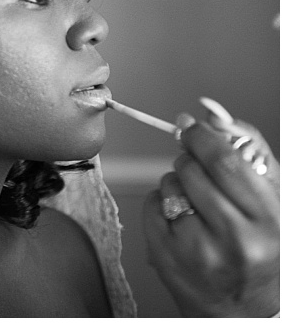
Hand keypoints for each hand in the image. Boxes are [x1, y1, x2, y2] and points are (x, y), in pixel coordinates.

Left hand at [141, 109, 278, 316]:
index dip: (202, 136)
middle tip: (196, 166)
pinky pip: (151, 203)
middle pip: (191, 168)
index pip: (224, 160)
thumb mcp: (272, 202)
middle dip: (189, 158)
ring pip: (169, 184)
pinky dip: (161, 203)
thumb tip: (210, 115)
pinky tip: (182, 222)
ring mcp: (198, 251)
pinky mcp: (167, 257)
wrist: (245, 313)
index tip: (193, 127)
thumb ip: (249, 153)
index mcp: (268, 222)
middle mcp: (235, 239)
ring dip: (177, 183)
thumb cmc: (261, 250)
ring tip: (198, 206)